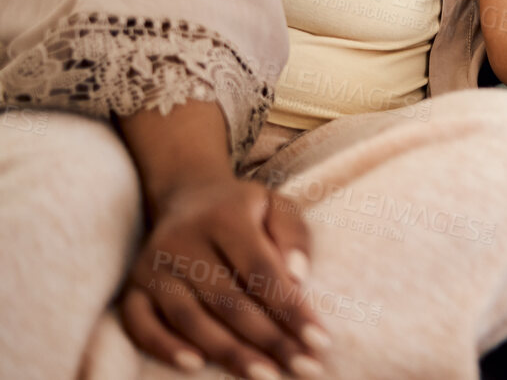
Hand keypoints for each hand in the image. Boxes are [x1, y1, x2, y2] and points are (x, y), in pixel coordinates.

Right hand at [120, 175, 326, 377]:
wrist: (188, 198)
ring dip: (230, 353)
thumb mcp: (277, 206)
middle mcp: (182, 242)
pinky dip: (164, 348)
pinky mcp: (132, 289)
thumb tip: (298, 277)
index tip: (320, 340)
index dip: (291, 308)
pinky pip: (140, 325)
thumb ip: (294, 236)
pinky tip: (195, 366)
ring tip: (266, 375)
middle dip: (270, 340)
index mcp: (224, 217)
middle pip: (229, 301)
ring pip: (190, 319)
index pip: (261, 270)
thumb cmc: (245, 210)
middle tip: (305, 367)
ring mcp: (152, 268)